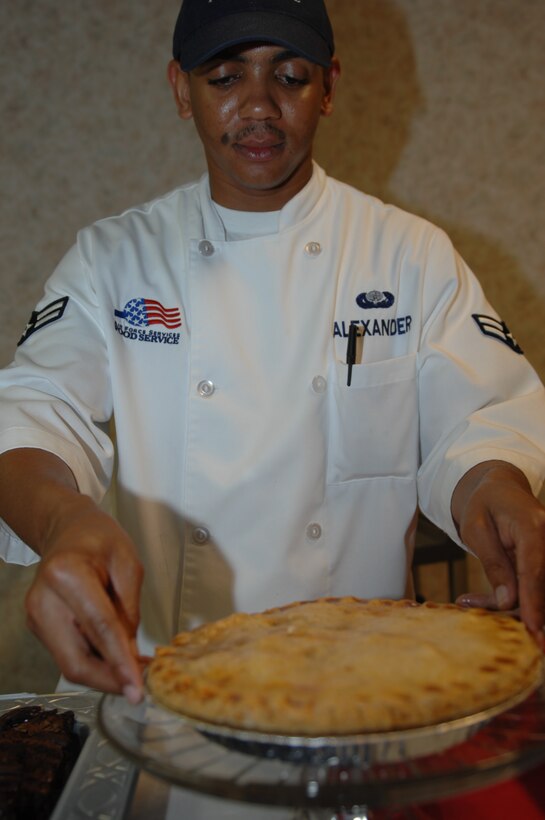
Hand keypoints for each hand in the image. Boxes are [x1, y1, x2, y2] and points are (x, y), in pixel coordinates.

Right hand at [25, 494, 144, 699]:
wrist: (68, 530)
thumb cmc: (99, 539)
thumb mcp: (128, 564)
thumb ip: (130, 611)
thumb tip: (131, 655)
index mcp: (67, 575)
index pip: (99, 628)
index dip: (120, 662)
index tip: (138, 687)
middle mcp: (44, 600)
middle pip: (75, 660)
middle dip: (109, 681)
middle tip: (138, 689)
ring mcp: (37, 617)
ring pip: (70, 664)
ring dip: (103, 675)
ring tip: (133, 673)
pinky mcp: (40, 627)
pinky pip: (69, 654)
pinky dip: (94, 662)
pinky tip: (116, 660)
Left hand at [452, 460, 544, 648]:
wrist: (498, 489)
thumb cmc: (483, 505)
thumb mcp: (476, 529)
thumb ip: (493, 563)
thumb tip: (508, 601)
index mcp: (532, 525)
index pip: (535, 569)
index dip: (533, 601)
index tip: (532, 628)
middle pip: (540, 585)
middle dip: (517, 607)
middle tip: (480, 612)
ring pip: (537, 591)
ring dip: (507, 604)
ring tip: (469, 600)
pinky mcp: (543, 562)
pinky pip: (532, 587)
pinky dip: (510, 597)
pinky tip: (477, 599)